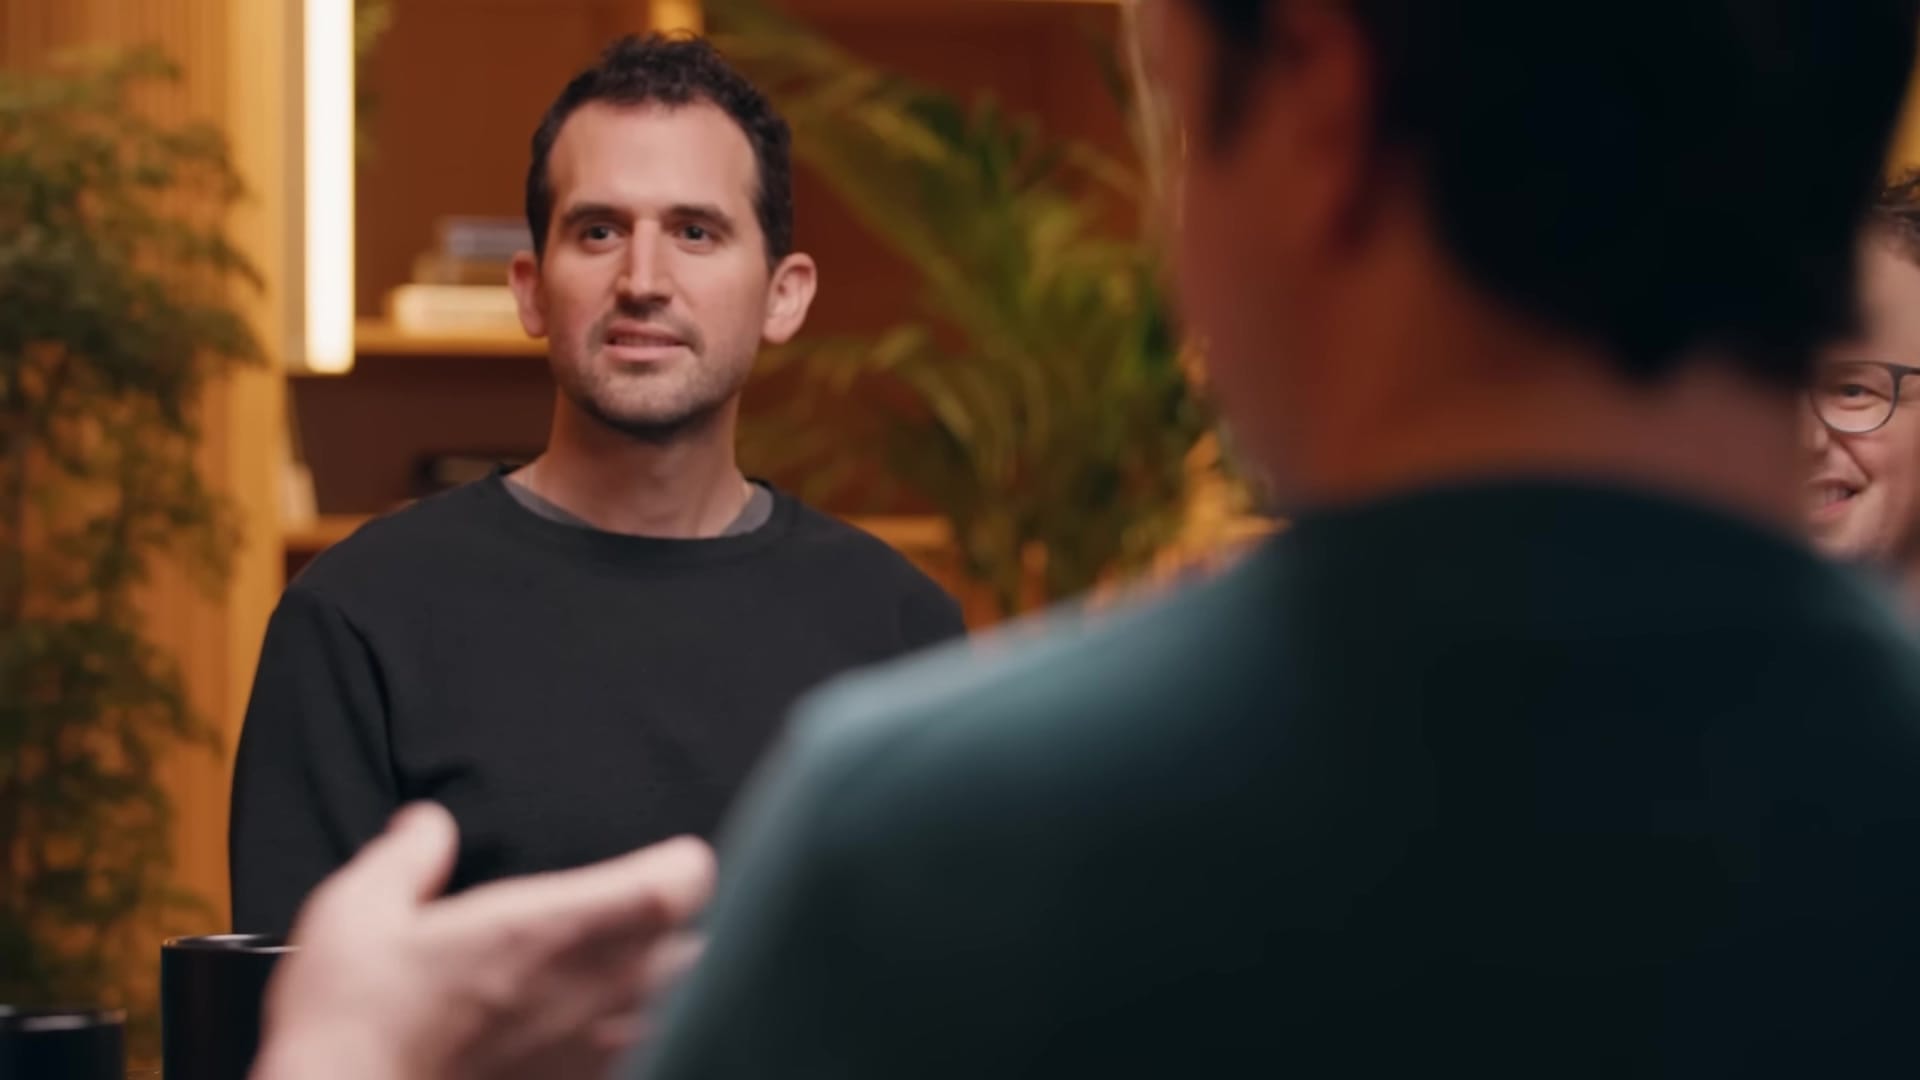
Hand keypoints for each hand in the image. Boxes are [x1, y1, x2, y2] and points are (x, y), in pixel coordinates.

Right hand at [250, 803, 714, 1079]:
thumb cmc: (352, 1020)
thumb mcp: (357, 910)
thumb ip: (408, 853)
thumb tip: (428, 825)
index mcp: (551, 929)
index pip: (677, 886)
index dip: (679, 866)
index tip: (660, 861)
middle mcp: (592, 990)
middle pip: (692, 945)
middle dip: (672, 928)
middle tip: (629, 918)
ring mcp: (593, 1049)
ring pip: (670, 1004)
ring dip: (652, 983)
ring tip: (601, 972)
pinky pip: (632, 1053)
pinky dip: (622, 1035)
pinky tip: (574, 1027)